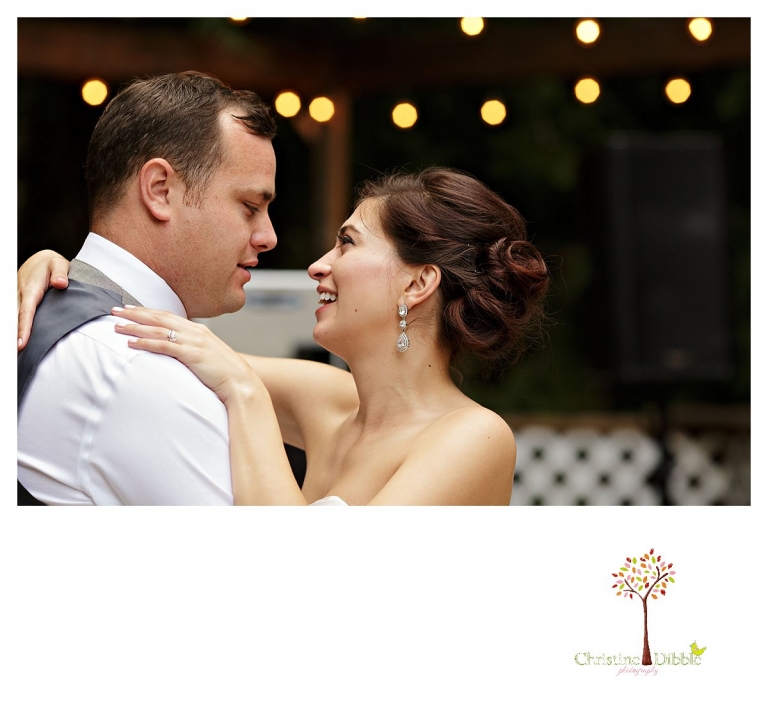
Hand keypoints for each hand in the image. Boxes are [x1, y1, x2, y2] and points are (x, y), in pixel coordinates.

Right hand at [18, 250, 69, 349]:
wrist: (40, 260)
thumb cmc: (51, 264)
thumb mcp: (59, 264)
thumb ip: (61, 273)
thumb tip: (61, 283)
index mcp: (31, 289)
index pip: (26, 312)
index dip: (23, 328)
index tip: (21, 344)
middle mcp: (20, 295)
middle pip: (15, 319)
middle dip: (13, 336)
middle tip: (15, 354)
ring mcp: (17, 299)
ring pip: (13, 318)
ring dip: (12, 333)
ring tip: (15, 354)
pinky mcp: (18, 302)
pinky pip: (16, 316)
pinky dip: (15, 327)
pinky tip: (17, 341)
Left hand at [112, 306, 263, 404]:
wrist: (241, 383)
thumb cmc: (226, 374)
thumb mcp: (209, 356)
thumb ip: (194, 350)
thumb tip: (178, 352)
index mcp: (199, 330)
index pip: (168, 316)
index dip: (147, 311)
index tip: (129, 309)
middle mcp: (195, 331)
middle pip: (159, 318)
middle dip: (135, 313)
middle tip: (114, 310)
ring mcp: (193, 342)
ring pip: (158, 329)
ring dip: (135, 327)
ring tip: (116, 326)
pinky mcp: (191, 354)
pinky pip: (163, 345)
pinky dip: (145, 342)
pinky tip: (131, 343)